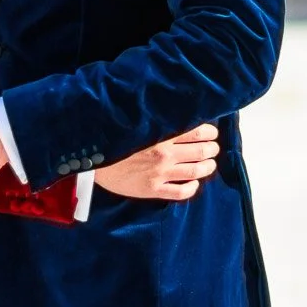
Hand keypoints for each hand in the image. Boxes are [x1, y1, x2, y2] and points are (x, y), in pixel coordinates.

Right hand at [95, 123, 219, 201]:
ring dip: (208, 166)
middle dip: (212, 148)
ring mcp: (160, 174)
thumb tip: (178, 114)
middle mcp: (164, 154)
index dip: (209, 131)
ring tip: (209, 163)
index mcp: (160, 135)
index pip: (197, 131)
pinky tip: (194, 183)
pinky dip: (192, 188)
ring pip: (195, 171)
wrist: (93, 160)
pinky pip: (180, 192)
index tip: (211, 132)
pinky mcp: (153, 189)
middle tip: (213, 147)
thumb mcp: (137, 124)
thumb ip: (158, 120)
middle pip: (201, 151)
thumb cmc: (115, 138)